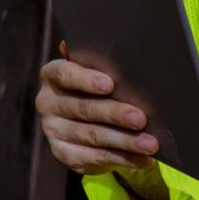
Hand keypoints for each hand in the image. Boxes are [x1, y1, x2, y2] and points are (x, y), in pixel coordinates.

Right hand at [35, 43, 159, 174]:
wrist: (86, 118)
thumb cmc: (99, 85)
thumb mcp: (98, 70)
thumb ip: (102, 59)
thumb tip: (112, 40)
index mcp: (52, 75)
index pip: (65, 74)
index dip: (86, 79)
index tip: (110, 84)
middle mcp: (48, 103)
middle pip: (84, 109)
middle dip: (115, 114)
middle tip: (141, 119)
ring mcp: (54, 130)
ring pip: (93, 136)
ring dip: (125, 141)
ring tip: (150, 144)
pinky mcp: (64, 154)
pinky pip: (96, 158)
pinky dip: (124, 159)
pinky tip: (144, 159)